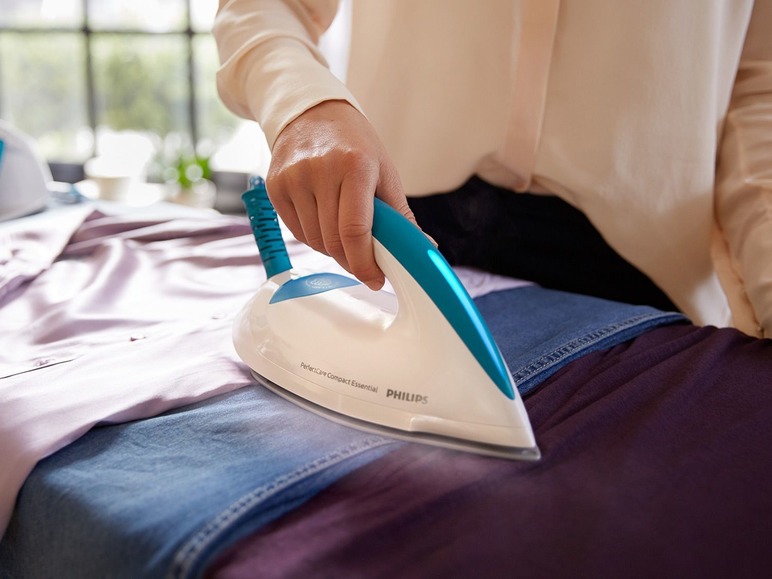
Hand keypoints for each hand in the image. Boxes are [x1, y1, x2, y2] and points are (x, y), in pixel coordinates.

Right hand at [266, 100, 416, 289]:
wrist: (311, 113)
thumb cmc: (354, 144)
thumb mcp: (384, 171)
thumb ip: (399, 214)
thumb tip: (422, 248)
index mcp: (354, 165)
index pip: (355, 229)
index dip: (365, 263)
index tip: (375, 279)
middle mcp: (319, 170)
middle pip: (333, 241)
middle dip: (352, 259)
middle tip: (364, 261)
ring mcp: (293, 179)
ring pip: (314, 240)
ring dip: (332, 248)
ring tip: (343, 231)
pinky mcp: (275, 187)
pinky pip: (297, 231)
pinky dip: (314, 236)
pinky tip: (323, 219)